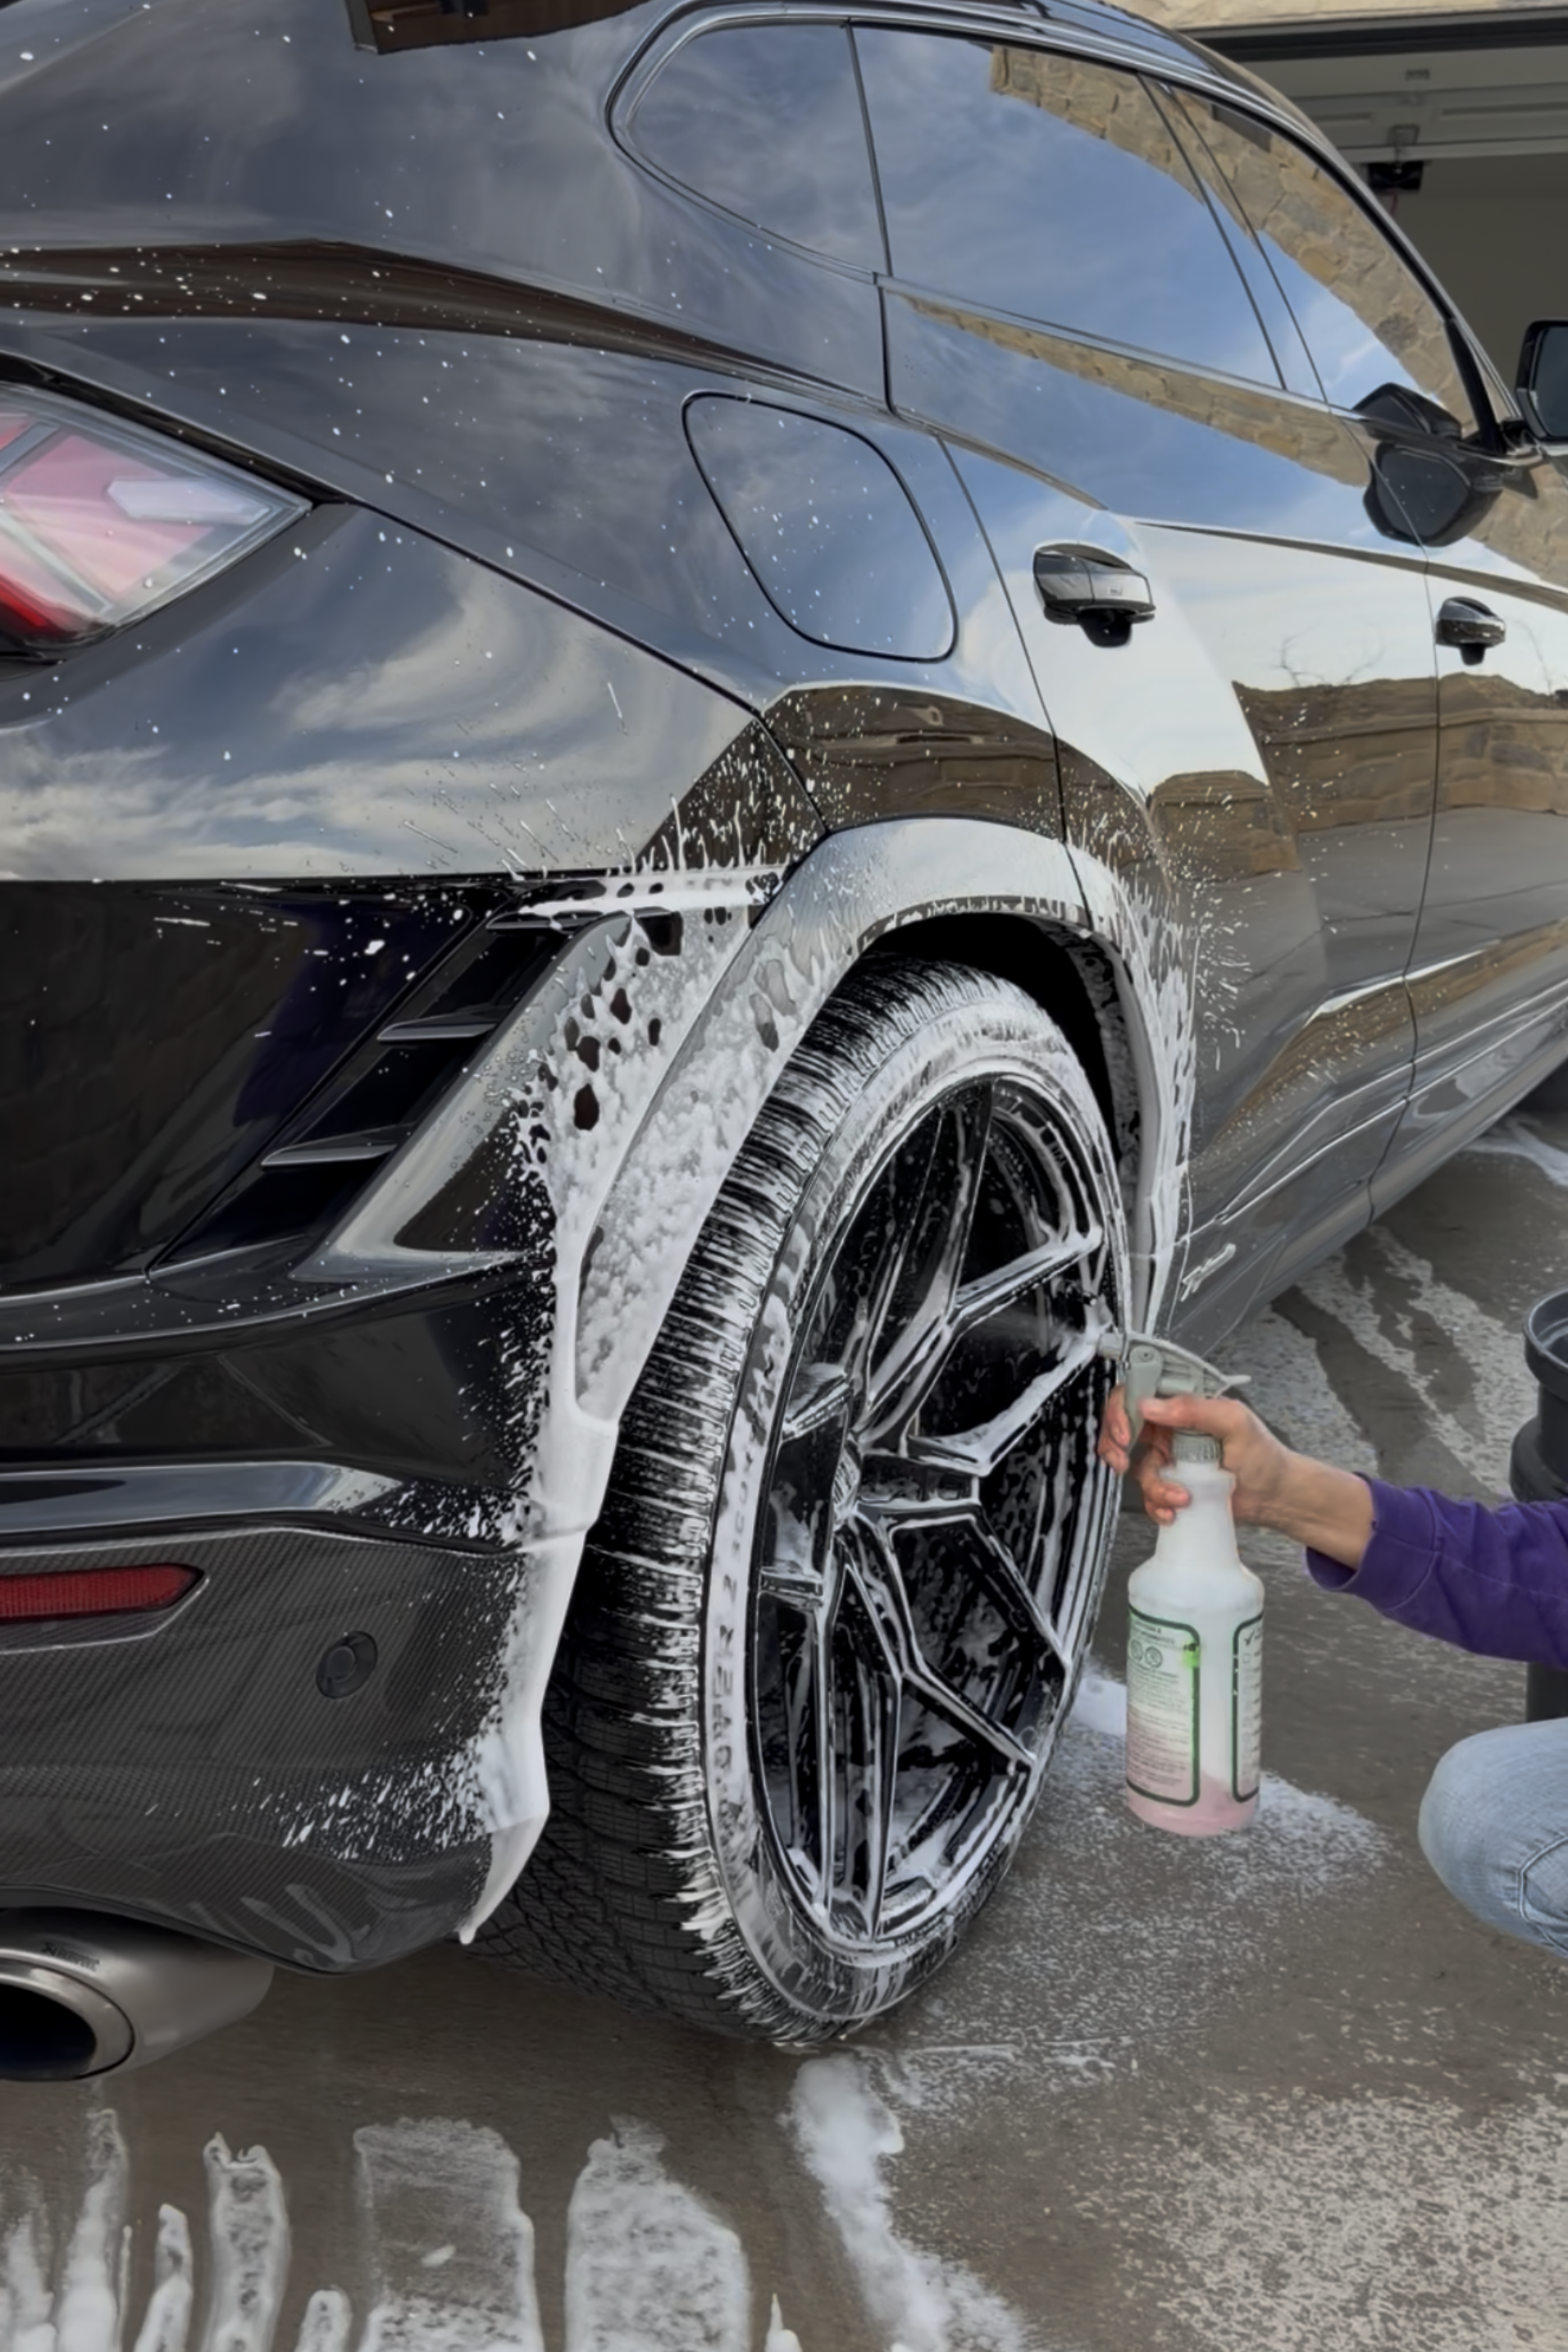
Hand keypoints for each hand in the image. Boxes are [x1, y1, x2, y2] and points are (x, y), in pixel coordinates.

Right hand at [1097, 1386, 1372, 1567]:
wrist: (1277, 1496)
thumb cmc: (1264, 1456)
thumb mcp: (1235, 1422)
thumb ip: (1196, 1409)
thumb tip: (1153, 1404)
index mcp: (1185, 1406)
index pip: (1140, 1394)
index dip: (1122, 1411)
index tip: (1125, 1433)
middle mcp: (1173, 1429)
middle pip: (1124, 1428)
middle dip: (1116, 1447)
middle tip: (1123, 1462)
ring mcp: (1172, 1458)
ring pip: (1138, 1469)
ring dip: (1154, 1487)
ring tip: (1181, 1496)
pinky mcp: (1173, 1485)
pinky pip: (1150, 1495)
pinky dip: (1159, 1506)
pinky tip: (1177, 1510)